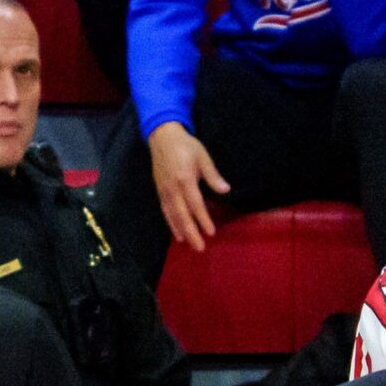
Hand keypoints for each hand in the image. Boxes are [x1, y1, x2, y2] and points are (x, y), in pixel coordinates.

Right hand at [148, 122, 230, 253]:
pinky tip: (178, 234)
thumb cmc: (186, 146)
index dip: (203, 219)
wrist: (162, 137)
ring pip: (172, 215)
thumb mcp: (203, 156)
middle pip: (181, 215)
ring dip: (181, 231)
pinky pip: (165, 211)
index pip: (195, 204)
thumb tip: (225, 190)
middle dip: (191, 232)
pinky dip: (171, 224)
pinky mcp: (159, 191)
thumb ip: (212, 175)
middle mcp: (172, 188)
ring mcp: (164, 191)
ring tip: (190, 244)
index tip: (211, 232)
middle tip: (200, 248)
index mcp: (184, 178)